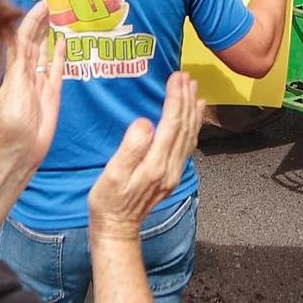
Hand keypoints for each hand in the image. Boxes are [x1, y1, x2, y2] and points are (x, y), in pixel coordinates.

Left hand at [0, 2, 64, 172]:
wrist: (22, 149)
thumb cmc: (13, 122)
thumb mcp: (13, 88)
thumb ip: (18, 63)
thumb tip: (17, 36)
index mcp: (15, 69)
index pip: (24, 37)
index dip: (32, 19)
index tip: (42, 3)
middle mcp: (27, 72)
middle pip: (35, 40)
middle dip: (42, 21)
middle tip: (54, 1)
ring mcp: (40, 81)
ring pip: (46, 51)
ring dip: (51, 33)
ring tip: (59, 15)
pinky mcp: (52, 92)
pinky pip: (57, 68)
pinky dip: (60, 54)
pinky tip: (63, 40)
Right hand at [88, 73, 203, 238]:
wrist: (117, 227)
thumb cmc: (109, 200)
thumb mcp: (113, 173)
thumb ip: (131, 148)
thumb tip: (146, 123)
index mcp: (156, 164)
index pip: (171, 124)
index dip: (175, 98)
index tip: (175, 77)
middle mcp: (170, 167)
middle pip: (184, 126)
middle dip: (185, 98)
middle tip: (185, 75)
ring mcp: (174, 172)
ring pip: (189, 134)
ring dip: (191, 109)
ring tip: (193, 88)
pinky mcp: (172, 174)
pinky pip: (188, 144)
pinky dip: (193, 125)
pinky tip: (194, 115)